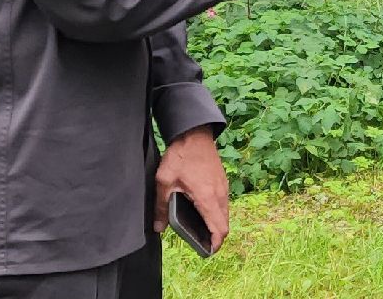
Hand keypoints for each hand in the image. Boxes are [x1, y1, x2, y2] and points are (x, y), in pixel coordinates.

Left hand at [154, 128, 228, 252]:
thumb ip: (161, 206)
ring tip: (201, 230)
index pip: (219, 229)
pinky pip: (223, 203)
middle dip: (215, 236)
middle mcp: (219, 194)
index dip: (215, 244)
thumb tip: (157, 228)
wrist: (194, 132)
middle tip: (201, 243)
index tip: (206, 251)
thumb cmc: (181, 155)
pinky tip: (202, 211)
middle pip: (224, 224)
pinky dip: (217, 212)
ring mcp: (223, 186)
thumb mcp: (164, 181)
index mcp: (207, 198)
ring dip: (217, 224)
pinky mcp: (222, 180)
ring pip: (225, 213)